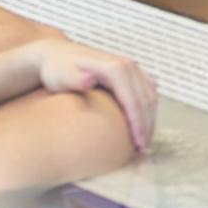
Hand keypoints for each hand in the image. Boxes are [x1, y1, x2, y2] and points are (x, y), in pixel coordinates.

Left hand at [35, 40, 157, 151]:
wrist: (56, 56)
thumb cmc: (58, 69)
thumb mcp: (62, 75)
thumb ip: (74, 79)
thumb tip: (89, 80)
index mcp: (113, 67)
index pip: (133, 100)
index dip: (138, 125)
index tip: (138, 146)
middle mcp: (125, 64)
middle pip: (145, 99)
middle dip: (147, 127)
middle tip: (142, 151)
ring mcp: (130, 66)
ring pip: (150, 96)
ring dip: (150, 120)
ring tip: (143, 143)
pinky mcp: (130, 71)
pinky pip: (148, 91)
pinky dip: (148, 109)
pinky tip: (143, 126)